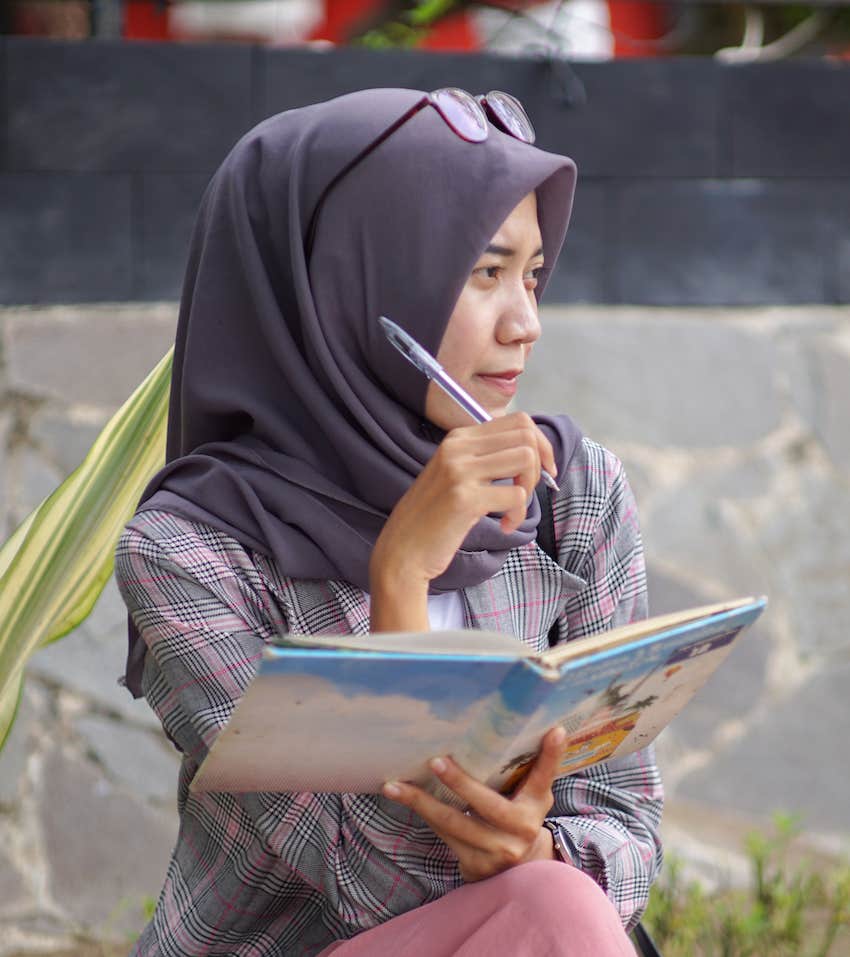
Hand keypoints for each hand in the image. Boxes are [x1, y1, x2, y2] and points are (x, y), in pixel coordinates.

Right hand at [370, 413, 555, 596]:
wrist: (402, 550)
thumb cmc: (434, 517)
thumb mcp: (455, 475)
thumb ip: (485, 457)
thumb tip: (533, 450)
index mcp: (458, 438)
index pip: (518, 421)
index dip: (541, 444)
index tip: (544, 470)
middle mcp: (458, 448)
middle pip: (526, 435)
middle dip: (538, 465)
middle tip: (525, 492)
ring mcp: (460, 471)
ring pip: (525, 458)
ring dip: (529, 488)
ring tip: (513, 509)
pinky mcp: (465, 499)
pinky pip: (516, 495)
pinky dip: (518, 515)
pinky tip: (504, 527)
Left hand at [382, 725, 566, 882]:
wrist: (521, 874)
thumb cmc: (521, 819)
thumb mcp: (534, 796)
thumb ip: (536, 768)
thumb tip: (551, 727)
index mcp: (535, 807)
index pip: (543, 777)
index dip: (550, 756)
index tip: (554, 731)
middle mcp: (518, 831)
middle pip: (486, 804)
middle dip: (460, 783)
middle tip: (436, 762)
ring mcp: (494, 851)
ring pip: (454, 823)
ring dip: (421, 803)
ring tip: (394, 786)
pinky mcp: (473, 864)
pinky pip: (443, 834)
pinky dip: (422, 814)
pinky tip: (401, 798)